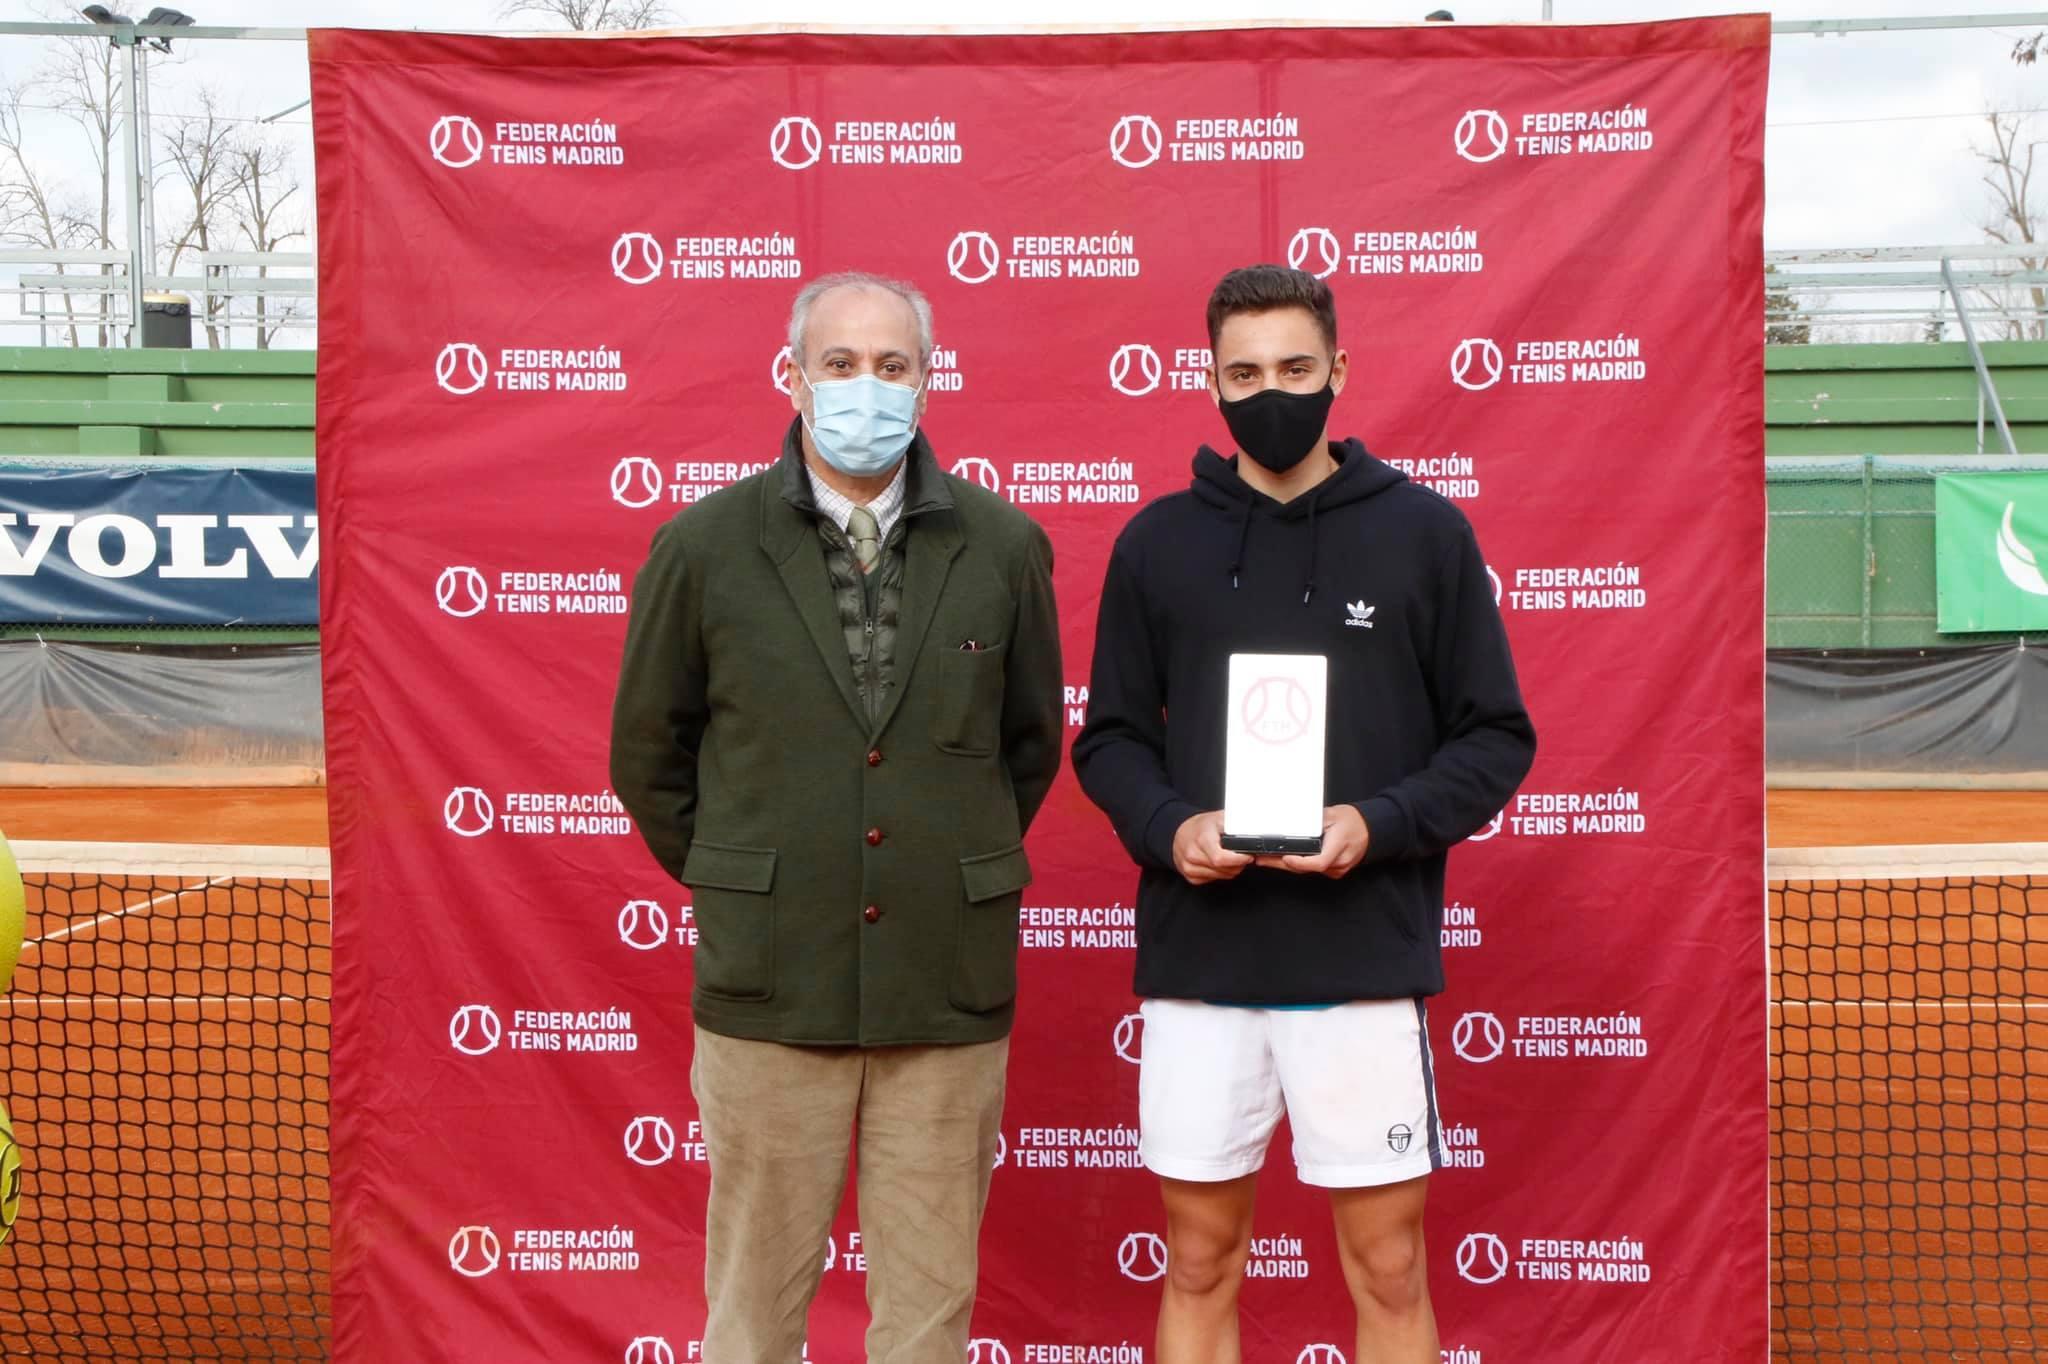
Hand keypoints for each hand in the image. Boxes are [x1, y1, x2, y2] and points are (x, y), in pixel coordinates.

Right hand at [1171, 810, 1254, 884]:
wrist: (1180, 832)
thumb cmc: (1202, 826)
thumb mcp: (1219, 818)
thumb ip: (1235, 824)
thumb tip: (1252, 829)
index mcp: (1201, 839)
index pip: (1221, 858)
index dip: (1238, 859)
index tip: (1247, 856)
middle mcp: (1192, 854)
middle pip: (1223, 869)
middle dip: (1237, 864)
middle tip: (1241, 856)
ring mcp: (1189, 867)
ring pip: (1220, 876)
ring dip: (1230, 870)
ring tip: (1231, 858)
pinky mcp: (1189, 876)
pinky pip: (1212, 880)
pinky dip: (1220, 874)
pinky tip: (1219, 863)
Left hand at [1254, 805, 1370, 878]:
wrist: (1368, 830)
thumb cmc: (1351, 821)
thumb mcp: (1331, 814)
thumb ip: (1314, 821)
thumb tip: (1293, 821)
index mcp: (1340, 845)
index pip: (1319, 861)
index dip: (1301, 863)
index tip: (1286, 858)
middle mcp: (1339, 861)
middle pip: (1308, 869)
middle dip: (1282, 864)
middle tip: (1262, 859)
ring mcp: (1338, 869)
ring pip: (1309, 872)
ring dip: (1288, 866)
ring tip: (1266, 858)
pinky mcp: (1334, 872)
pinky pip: (1313, 871)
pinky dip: (1298, 866)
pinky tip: (1283, 860)